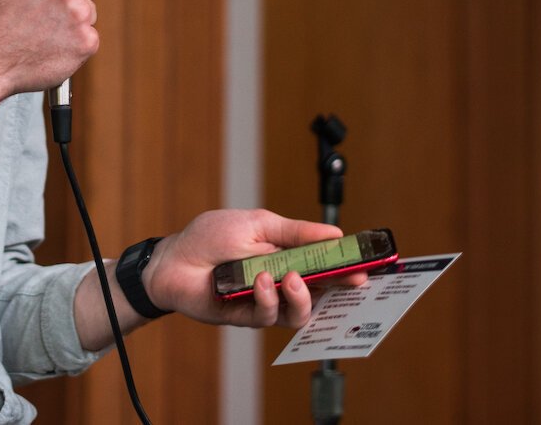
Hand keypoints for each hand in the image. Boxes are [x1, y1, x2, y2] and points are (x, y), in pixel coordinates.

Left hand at [143, 210, 364, 328]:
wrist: (173, 258)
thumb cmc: (212, 236)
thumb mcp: (259, 223)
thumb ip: (296, 233)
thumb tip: (335, 232)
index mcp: (288, 257)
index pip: (325, 265)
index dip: (347, 268)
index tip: (367, 266)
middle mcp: (281, 283)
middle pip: (320, 292)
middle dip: (338, 287)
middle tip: (348, 279)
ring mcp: (265, 302)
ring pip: (299, 313)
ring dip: (300, 296)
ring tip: (290, 277)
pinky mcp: (246, 317)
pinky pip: (267, 316)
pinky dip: (268, 298)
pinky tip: (260, 282)